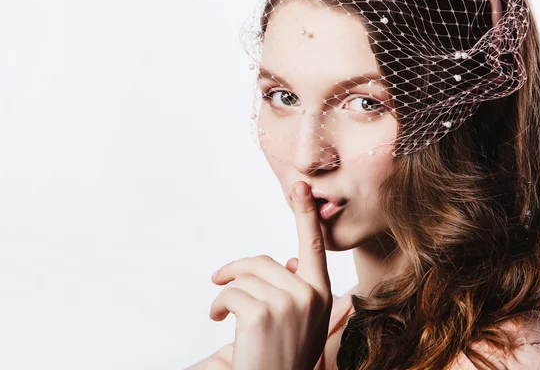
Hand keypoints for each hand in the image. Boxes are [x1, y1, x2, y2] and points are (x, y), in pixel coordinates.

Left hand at [209, 181, 332, 369]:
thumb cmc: (283, 353)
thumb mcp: (303, 320)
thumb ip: (301, 289)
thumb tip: (292, 262)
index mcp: (321, 292)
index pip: (313, 246)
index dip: (306, 214)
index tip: (299, 186)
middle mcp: (309, 295)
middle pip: (261, 262)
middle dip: (236, 271)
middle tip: (219, 281)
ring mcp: (287, 304)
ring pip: (244, 277)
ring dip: (225, 291)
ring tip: (222, 311)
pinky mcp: (261, 314)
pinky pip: (230, 293)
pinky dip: (218, 304)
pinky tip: (219, 319)